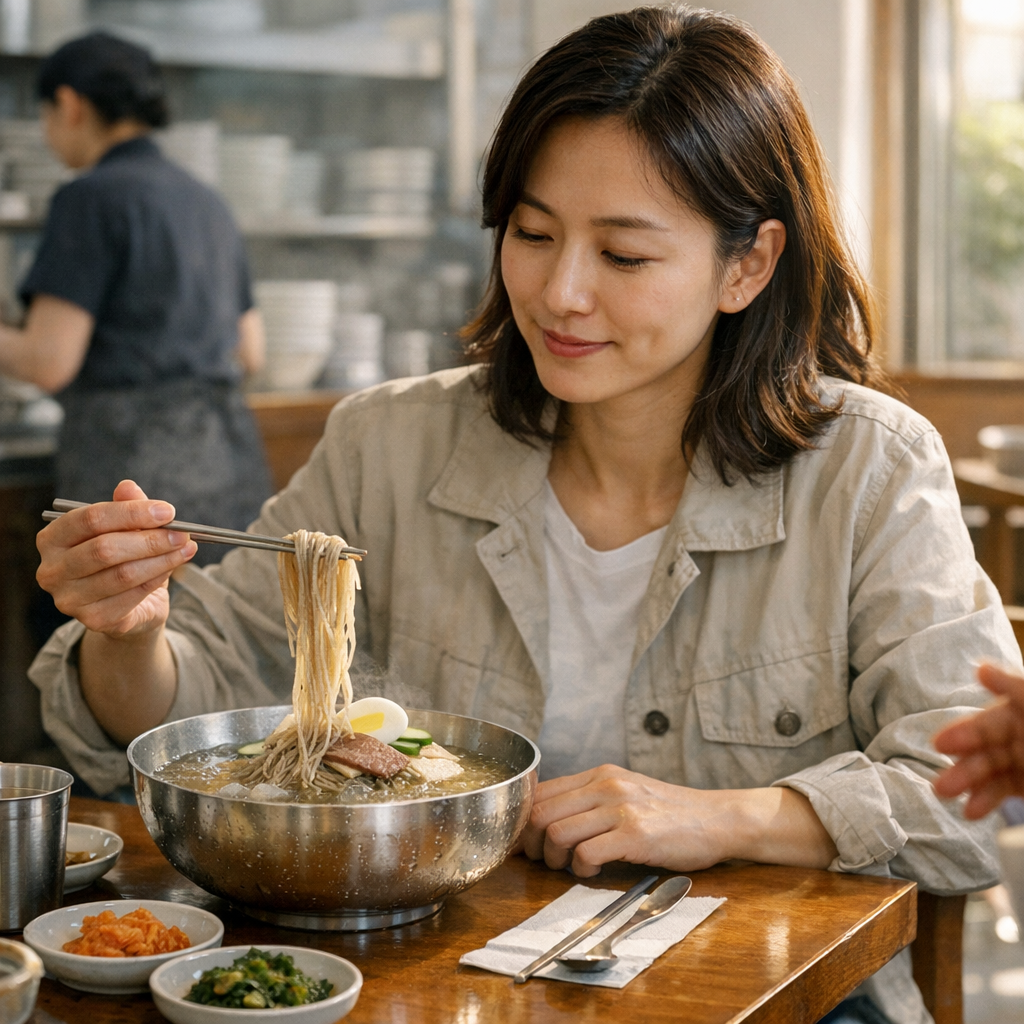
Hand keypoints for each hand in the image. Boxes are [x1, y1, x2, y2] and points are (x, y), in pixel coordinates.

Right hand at [35, 479, 196, 639]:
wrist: (128, 608)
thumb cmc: (122, 560)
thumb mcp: (126, 530)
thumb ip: (126, 508)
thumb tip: (128, 487)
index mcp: (53, 538)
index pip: (91, 519)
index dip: (132, 513)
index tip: (167, 511)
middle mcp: (52, 570)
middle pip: (105, 548)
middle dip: (150, 539)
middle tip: (181, 533)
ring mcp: (69, 598)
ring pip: (123, 573)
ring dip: (161, 559)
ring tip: (186, 548)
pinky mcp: (93, 620)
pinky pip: (133, 595)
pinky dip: (157, 578)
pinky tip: (172, 567)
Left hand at [521, 764, 734, 877]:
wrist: (718, 818)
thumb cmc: (670, 813)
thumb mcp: (625, 793)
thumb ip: (589, 801)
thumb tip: (544, 824)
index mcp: (599, 774)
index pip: (540, 792)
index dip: (522, 821)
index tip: (521, 843)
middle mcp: (606, 784)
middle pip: (540, 812)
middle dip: (531, 843)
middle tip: (543, 860)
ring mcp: (621, 808)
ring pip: (556, 832)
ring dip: (554, 859)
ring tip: (570, 867)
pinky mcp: (636, 835)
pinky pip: (586, 853)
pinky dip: (581, 869)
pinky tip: (594, 871)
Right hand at [933, 663, 1023, 818]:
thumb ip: (1013, 687)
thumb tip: (979, 668)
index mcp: (1022, 711)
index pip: (987, 722)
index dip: (963, 733)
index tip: (939, 745)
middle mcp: (1021, 737)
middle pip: (985, 751)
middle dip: (963, 768)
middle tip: (941, 785)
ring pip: (991, 773)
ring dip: (969, 786)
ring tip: (949, 799)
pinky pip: (1005, 792)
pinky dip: (986, 801)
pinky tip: (971, 811)